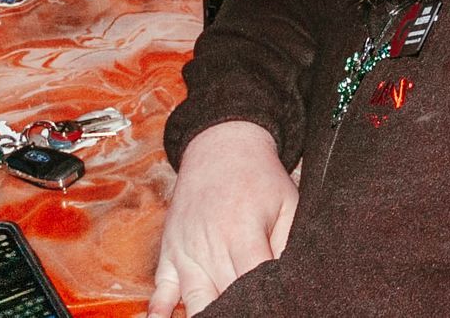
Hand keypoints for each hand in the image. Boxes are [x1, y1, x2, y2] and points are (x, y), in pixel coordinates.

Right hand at [147, 121, 297, 316]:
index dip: (264, 299)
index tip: (276, 305)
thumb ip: (289, 242)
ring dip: (208, 314)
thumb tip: (290, 277)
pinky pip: (159, 292)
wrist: (221, 149)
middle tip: (255, 311)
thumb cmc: (260, 178)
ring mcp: (185, 251)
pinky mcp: (169, 254)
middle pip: (225, 296)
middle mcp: (210, 246)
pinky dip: (160, 312)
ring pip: (194, 300)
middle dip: (241, 308)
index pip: (252, 281)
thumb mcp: (288, 203)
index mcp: (242, 232)